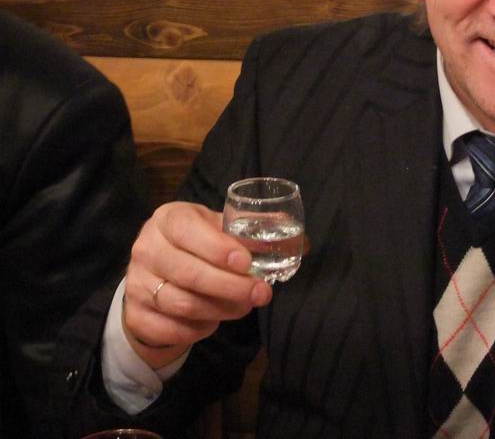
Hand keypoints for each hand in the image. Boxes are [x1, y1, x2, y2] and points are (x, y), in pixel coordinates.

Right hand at [122, 202, 272, 367]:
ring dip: (220, 309)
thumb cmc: (197, 244)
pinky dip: (198, 329)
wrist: (157, 274)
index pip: (187, 230)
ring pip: (181, 303)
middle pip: (188, 273)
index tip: (246, 263)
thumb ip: (256, 231)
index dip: (218, 248)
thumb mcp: (220, 228)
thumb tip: (305, 242)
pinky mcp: (135, 315)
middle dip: (230, 286)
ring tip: (244, 306)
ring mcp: (136, 283)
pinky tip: (215, 320)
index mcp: (168, 219)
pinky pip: (170, 329)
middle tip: (261, 293)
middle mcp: (146, 248)